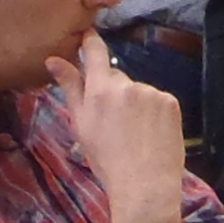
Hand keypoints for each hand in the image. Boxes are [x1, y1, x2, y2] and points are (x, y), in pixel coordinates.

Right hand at [55, 31, 188, 222]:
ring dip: (135, 104)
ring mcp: (151, 92)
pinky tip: (151, 134)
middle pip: (116, 77)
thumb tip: (53, 60)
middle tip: (114, 123)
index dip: (90, 42)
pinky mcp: (170, 102)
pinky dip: (154, 113)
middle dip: (113, 92)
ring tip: (134, 134)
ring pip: (138, 91)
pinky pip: (157, 101)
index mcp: (100, 90)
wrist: (144, 185)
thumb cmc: (106, 160)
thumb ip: (70, 89)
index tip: (88, 36)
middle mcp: (126, 85)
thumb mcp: (81, 125)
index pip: (95, 52)